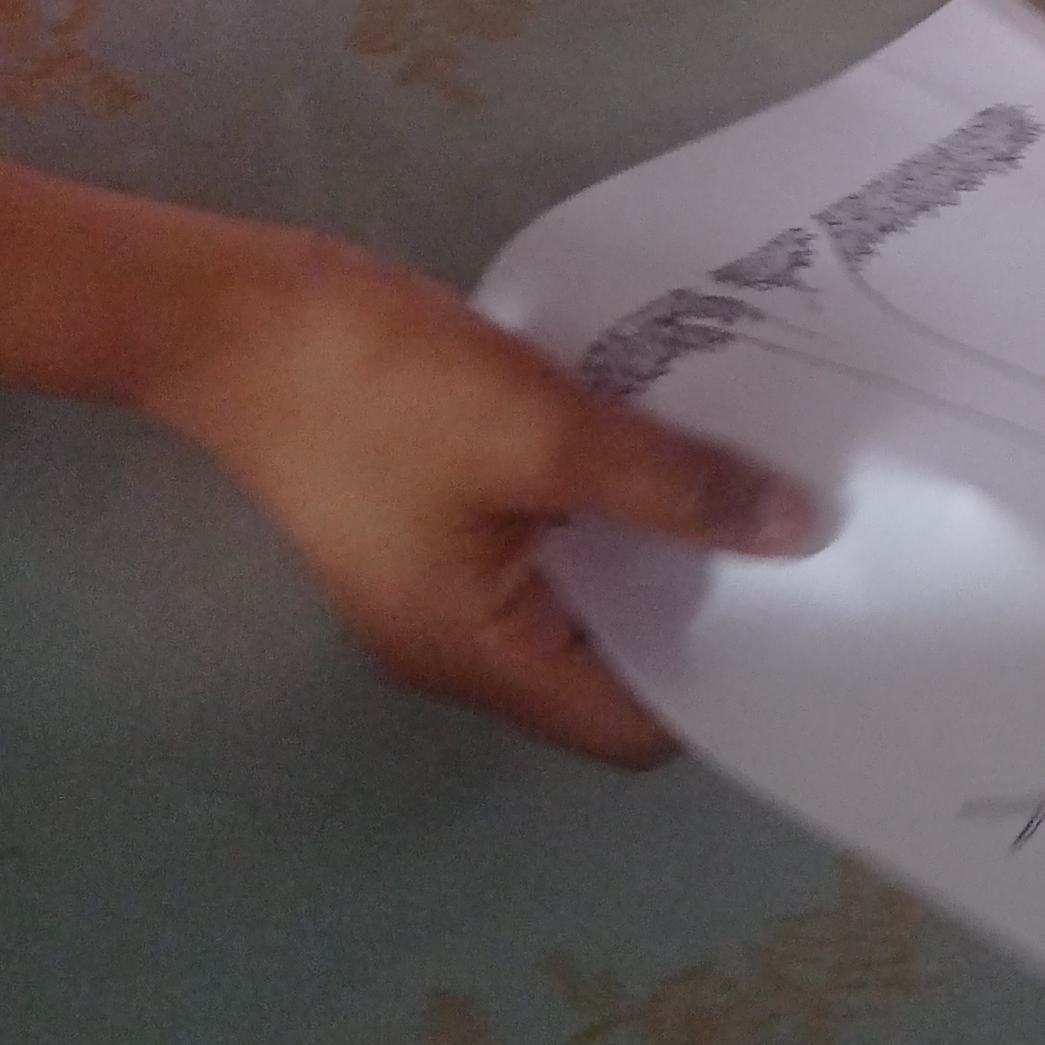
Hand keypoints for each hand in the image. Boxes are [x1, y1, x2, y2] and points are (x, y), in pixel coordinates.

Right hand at [136, 223, 822, 760]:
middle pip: (615, 661)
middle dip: (706, 604)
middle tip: (805, 543)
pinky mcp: (439, 516)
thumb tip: (796, 532)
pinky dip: (611, 502)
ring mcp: (445, 579)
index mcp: (482, 658)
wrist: (238, 316)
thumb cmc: (381, 392)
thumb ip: (673, 485)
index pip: (631, 728)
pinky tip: (671, 445)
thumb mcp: (546, 434)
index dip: (723, 682)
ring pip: (586, 589)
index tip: (806, 617)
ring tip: (757, 489)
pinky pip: (550, 535)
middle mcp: (464, 643)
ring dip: (661, 542)